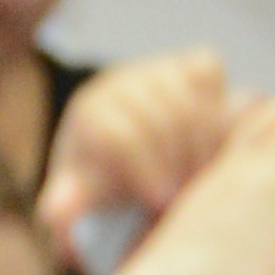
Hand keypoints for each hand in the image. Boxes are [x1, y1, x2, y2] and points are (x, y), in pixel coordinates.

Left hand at [35, 49, 236, 261]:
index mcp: (90, 113)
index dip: (143, 169)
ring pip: (190, 94)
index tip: (160, 201)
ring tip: (203, 175)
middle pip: (162, 115)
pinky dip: (216, 103)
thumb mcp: (79, 202)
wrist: (131, 154)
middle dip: (179, 161)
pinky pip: (210, 73)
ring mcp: (157, 67)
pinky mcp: (191, 63)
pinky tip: (213, 141)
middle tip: (189, 194)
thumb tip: (58, 212)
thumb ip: (65, 210)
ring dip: (204, 141)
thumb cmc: (104, 183)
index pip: (120, 134)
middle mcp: (121, 82)